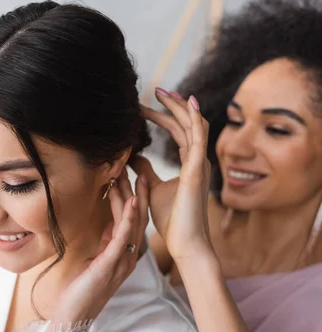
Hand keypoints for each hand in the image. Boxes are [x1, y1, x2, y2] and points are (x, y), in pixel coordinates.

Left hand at [53, 169, 149, 322]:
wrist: (74, 316)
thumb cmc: (81, 290)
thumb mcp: (96, 260)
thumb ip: (105, 243)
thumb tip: (109, 223)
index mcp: (124, 255)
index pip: (132, 221)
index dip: (132, 197)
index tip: (128, 175)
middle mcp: (128, 257)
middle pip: (137, 218)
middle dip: (134, 191)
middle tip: (131, 166)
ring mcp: (122, 261)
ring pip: (132, 223)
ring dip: (131, 197)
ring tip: (130, 175)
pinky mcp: (112, 264)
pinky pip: (123, 237)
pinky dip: (128, 218)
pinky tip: (131, 201)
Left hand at [133, 89, 212, 261]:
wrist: (185, 242)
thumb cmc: (172, 219)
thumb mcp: (152, 187)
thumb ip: (145, 170)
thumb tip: (132, 155)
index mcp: (189, 164)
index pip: (176, 131)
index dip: (162, 116)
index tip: (143, 106)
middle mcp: (197, 160)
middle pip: (185, 123)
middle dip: (171, 105)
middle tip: (155, 89)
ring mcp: (199, 164)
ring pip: (194, 125)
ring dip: (180, 106)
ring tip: (164, 91)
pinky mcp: (197, 170)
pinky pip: (199, 138)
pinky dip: (195, 118)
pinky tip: (187, 103)